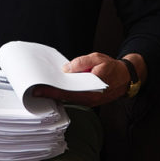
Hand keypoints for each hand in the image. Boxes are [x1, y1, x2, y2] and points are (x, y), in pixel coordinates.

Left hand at [31, 52, 145, 107]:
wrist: (125, 77)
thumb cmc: (112, 67)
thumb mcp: (97, 58)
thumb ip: (81, 63)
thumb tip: (66, 69)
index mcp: (92, 89)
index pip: (67, 92)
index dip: (52, 91)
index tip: (38, 90)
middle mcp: (90, 99)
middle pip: (65, 98)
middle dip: (50, 94)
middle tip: (34, 90)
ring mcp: (89, 102)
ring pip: (69, 99)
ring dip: (56, 95)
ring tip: (42, 89)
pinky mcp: (89, 100)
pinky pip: (74, 98)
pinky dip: (64, 94)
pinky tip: (56, 89)